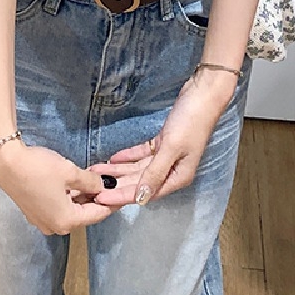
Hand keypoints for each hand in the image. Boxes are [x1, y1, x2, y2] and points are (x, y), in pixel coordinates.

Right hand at [0, 139, 114, 234]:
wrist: (4, 162)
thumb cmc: (39, 168)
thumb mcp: (69, 172)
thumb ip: (90, 182)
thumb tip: (103, 186)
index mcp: (67, 221)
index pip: (97, 214)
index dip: (111, 202)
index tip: (122, 193)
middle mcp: (54, 227)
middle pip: (82, 214)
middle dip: (94, 198)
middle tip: (105, 183)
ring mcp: (41, 220)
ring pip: (68, 210)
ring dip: (79, 197)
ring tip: (89, 180)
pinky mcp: (31, 211)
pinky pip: (55, 207)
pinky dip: (65, 197)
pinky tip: (68, 183)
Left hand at [90, 68, 238, 206]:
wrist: (202, 96)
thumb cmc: (190, 123)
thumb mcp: (171, 148)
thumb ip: (155, 173)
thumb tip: (141, 197)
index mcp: (177, 177)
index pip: (144, 192)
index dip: (122, 195)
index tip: (101, 197)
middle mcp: (172, 171)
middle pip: (139, 182)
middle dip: (115, 184)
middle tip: (92, 185)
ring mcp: (167, 156)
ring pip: (138, 168)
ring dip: (117, 169)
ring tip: (95, 169)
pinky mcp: (163, 143)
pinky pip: (142, 154)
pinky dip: (128, 156)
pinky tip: (112, 159)